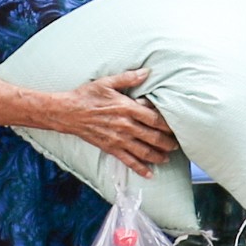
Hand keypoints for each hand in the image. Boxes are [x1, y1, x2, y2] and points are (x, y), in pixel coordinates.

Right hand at [58, 68, 175, 176]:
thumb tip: (147, 72)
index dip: (167, 125)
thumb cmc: (87, 95)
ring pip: (144, 151)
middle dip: (167, 143)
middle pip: (153, 137)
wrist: (68, 112)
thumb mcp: (107, 82)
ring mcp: (118, 139)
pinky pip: (128, 160)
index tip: (177, 127)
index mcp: (127, 108)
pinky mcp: (110, 148)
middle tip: (177, 145)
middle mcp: (125, 126)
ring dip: (158, 156)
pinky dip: (140, 168)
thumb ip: (128, 78)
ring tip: (167, 158)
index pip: (154, 119)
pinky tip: (149, 174)